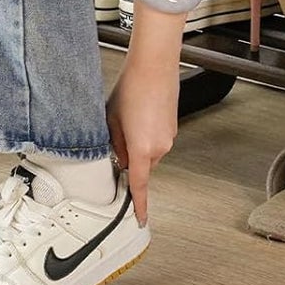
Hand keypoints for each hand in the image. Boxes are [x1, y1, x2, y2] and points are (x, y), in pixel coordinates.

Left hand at [105, 47, 178, 225]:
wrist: (154, 65)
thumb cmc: (132, 87)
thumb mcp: (112, 120)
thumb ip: (115, 145)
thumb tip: (120, 159)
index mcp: (142, 149)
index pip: (139, 186)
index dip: (140, 205)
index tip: (141, 219)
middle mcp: (160, 147)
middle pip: (142, 167)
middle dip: (129, 158)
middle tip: (117, 134)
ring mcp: (169, 137)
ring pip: (149, 152)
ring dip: (138, 144)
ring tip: (129, 117)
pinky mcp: (173, 127)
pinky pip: (157, 140)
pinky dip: (147, 133)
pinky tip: (140, 113)